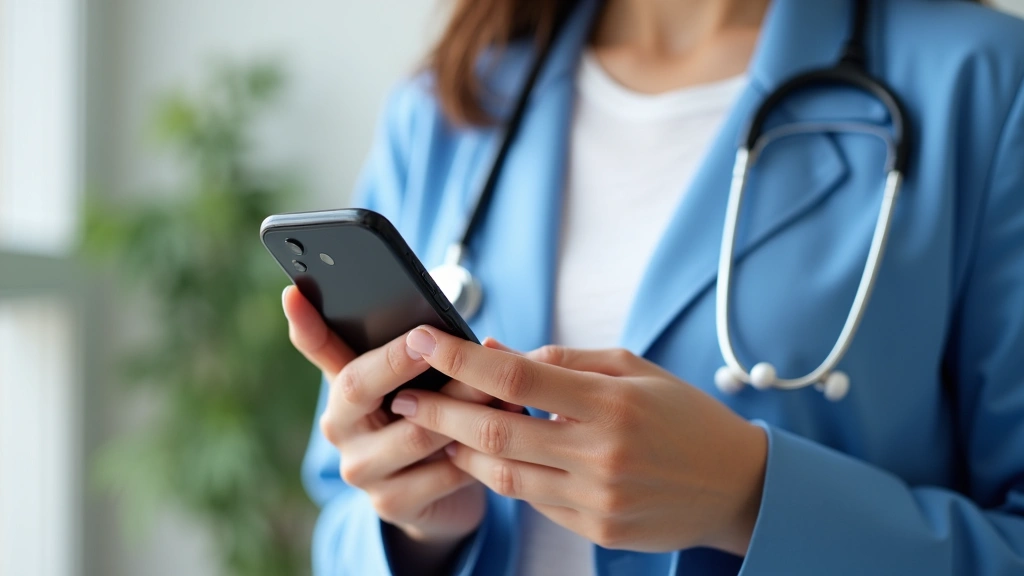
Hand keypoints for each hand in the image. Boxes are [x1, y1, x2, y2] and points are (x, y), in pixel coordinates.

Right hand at [282, 287, 493, 565]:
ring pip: (414, 433)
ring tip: (499, 387)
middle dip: (398, 360)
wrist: (439, 496)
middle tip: (428, 339)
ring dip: (462, 408)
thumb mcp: (419, 383)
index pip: (319, 348)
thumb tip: (439, 326)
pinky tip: (504, 438)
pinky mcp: (391, 503)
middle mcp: (340, 426)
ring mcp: (361, 469)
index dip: (304, 323)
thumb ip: (418, 355)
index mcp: (344, 386)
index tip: (293, 292)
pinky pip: (439, 473)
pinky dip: (476, 454)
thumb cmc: (431, 418)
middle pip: (358, 385)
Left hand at [389, 326, 767, 554]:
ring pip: (505, 477)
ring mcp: (597, 499)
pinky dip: (505, 477)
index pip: (517, 380)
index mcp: (612, 404)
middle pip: (496, 434)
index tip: (423, 340)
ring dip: (462, 450)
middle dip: (440, 411)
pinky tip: (487, 456)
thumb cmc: (683, 415)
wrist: (736, 486)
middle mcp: (601, 454)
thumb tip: (493, 353)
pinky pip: (534, 502)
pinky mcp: (598, 530)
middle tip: (404, 395)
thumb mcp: (632, 369)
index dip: (461, 360)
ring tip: (435, 426)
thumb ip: (561, 361)